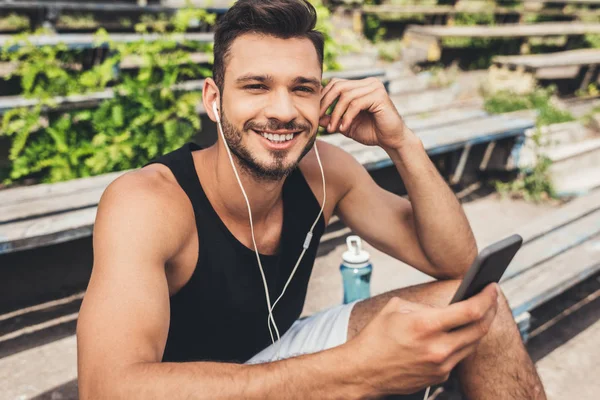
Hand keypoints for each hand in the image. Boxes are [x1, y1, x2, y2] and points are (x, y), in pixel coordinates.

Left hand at [319, 77, 409, 150]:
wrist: (391, 141)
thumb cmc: (371, 132)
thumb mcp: (346, 125)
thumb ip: (332, 119)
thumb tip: (314, 116)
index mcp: (360, 85)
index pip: (336, 84)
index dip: (323, 98)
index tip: (316, 114)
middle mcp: (368, 83)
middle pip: (338, 86)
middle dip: (326, 103)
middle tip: (318, 119)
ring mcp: (375, 87)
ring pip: (346, 96)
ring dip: (336, 114)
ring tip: (334, 129)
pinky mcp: (379, 96)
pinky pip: (356, 104)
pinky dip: (347, 117)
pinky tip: (344, 128)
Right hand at [346, 284, 498, 396]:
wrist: (363, 370)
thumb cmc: (376, 336)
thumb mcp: (397, 308)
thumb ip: (426, 306)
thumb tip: (446, 306)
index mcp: (426, 325)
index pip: (471, 310)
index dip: (487, 297)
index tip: (492, 287)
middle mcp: (437, 347)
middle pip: (480, 328)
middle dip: (490, 310)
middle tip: (491, 298)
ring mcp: (441, 365)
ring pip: (473, 343)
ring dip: (480, 326)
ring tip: (480, 312)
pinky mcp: (440, 376)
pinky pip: (459, 356)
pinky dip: (463, 341)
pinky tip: (460, 332)